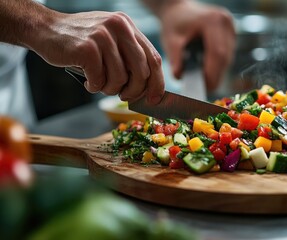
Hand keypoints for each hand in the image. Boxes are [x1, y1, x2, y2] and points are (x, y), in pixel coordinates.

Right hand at [28, 10, 164, 103]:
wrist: (45, 29)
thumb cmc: (80, 42)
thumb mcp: (110, 41)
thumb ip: (128, 58)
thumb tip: (147, 89)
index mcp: (128, 26)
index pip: (153, 58)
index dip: (157, 82)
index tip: (155, 99)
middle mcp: (119, 27)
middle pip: (142, 71)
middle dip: (134, 90)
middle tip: (123, 96)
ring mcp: (103, 36)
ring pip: (120, 78)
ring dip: (110, 89)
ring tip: (99, 84)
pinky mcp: (87, 48)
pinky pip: (100, 80)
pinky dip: (94, 87)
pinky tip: (88, 81)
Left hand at [158, 1, 234, 90]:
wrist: (180, 10)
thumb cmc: (175, 23)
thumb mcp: (170, 40)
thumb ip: (175, 58)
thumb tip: (179, 76)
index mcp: (212, 21)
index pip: (217, 53)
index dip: (213, 73)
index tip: (205, 88)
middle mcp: (226, 23)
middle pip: (225, 57)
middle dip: (215, 75)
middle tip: (203, 88)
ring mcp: (231, 28)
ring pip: (228, 58)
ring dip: (217, 71)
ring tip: (202, 79)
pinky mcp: (231, 35)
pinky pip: (228, 56)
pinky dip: (218, 66)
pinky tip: (206, 69)